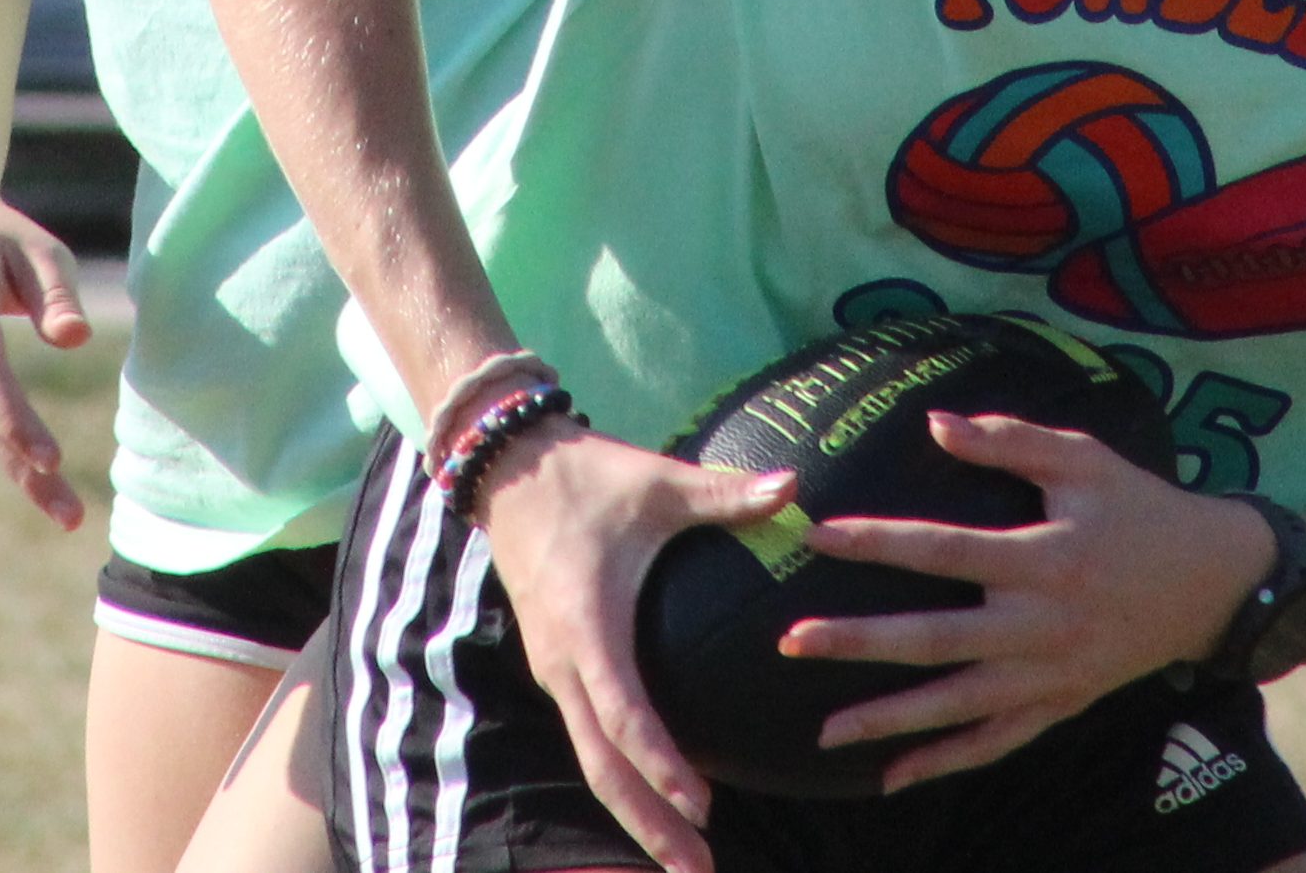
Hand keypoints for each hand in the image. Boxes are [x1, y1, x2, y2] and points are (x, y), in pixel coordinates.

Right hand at [472, 422, 797, 872]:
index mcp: (588, 628)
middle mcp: (563, 664)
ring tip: (685, 857)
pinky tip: (661, 798)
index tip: (700, 806)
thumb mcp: (658, 482)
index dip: (661, 766)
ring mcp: (555, 671)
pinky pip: (588, 736)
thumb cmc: (590, 477)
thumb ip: (725, 493)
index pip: (625, 716)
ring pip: (592, 760)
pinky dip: (622, 776)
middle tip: (697, 867)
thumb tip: (794, 487)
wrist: (510, 471)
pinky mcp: (557, 668)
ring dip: (635, 810)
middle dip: (648, 823)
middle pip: (602, 766)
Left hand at [787, 412, 1276, 794]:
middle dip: (859, 643)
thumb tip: (933, 424)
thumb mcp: (1084, 459)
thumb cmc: (1140, 508)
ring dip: (889, 720)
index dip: (877, 542)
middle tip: (791, 642)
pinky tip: (892, 776)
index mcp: (1043, 558)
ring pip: (958, 705)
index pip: (943, 551)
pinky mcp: (1062, 704)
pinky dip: (946, 762)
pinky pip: (996, 742)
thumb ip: (1008, 441)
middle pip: (935, 639)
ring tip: (824, 733)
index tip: (817, 535)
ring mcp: (1051, 674)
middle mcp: (1041, 625)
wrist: (1214, 582)